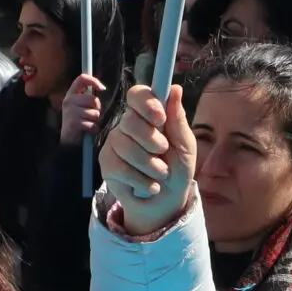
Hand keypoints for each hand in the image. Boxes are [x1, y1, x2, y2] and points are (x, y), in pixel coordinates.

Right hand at [56, 73, 106, 144]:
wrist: (68, 140)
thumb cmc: (79, 121)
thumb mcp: (80, 106)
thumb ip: (88, 97)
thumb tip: (102, 88)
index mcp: (71, 94)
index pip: (82, 79)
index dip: (94, 81)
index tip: (102, 89)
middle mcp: (69, 100)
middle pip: (93, 99)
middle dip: (97, 109)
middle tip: (91, 116)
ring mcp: (70, 111)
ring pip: (95, 113)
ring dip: (95, 121)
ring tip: (87, 123)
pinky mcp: (74, 122)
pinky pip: (92, 124)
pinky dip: (93, 129)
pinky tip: (87, 130)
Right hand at [100, 84, 194, 236]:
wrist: (166, 201)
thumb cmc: (177, 169)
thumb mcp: (185, 146)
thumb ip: (178, 120)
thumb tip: (176, 89)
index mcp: (148, 115)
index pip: (137, 94)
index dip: (146, 103)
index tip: (160, 117)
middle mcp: (128, 124)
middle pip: (129, 120)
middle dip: (151, 140)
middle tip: (164, 152)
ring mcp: (115, 143)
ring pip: (125, 146)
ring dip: (149, 164)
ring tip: (161, 174)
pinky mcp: (106, 163)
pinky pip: (118, 166)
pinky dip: (139, 179)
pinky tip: (149, 185)